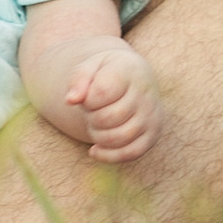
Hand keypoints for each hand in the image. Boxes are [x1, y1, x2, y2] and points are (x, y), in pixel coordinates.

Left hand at [64, 42, 160, 165]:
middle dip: (91, 117)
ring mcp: (151, 117)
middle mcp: (145, 95)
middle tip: (92, 110)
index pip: (101, 93)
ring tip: (96, 124)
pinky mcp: (152, 135)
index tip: (88, 95)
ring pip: (117, 138)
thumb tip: (71, 100)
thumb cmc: (106, 74)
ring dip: (97, 135)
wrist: (133, 79)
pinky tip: (94, 150)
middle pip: (107, 118)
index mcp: (130, 71)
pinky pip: (130, 153)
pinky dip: (108, 156)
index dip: (87, 100)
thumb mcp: (90, 67)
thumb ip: (78, 80)